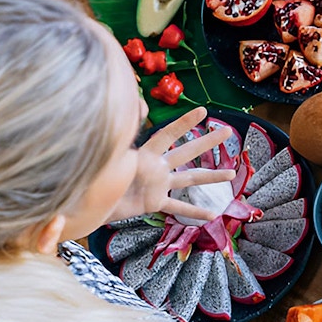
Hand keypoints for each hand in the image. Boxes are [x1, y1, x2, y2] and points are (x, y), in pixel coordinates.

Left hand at [108, 107, 236, 222]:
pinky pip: (178, 208)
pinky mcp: (155, 202)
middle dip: (208, 142)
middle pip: (188, 151)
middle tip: (228, 131)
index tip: (203, 111)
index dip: (185, 123)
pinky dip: (194, 212)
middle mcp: (157, 166)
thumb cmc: (98, 175)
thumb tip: (137, 105)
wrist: (89, 202)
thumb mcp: (111, 155)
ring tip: (232, 174)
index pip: (169, 134)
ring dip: (211, 176)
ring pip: (190, 179)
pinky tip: (212, 216)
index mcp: (146, 154)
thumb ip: (123, 134)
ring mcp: (159, 184)